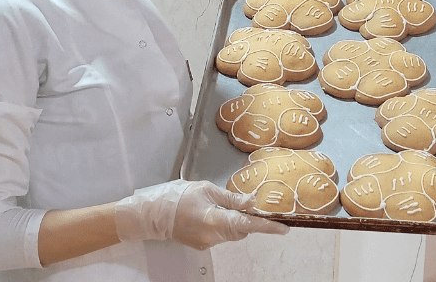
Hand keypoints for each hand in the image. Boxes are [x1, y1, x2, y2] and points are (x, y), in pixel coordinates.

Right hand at [114, 179, 288, 249]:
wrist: (153, 214)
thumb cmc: (176, 197)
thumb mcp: (206, 189)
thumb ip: (231, 198)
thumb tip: (251, 201)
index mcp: (214, 219)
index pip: (247, 224)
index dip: (267, 226)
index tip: (283, 228)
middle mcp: (212, 235)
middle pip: (241, 230)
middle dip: (245, 219)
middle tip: (242, 205)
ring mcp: (207, 243)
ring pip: (231, 233)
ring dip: (232, 222)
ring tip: (216, 206)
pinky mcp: (202, 245)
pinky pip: (220, 236)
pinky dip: (221, 226)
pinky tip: (208, 215)